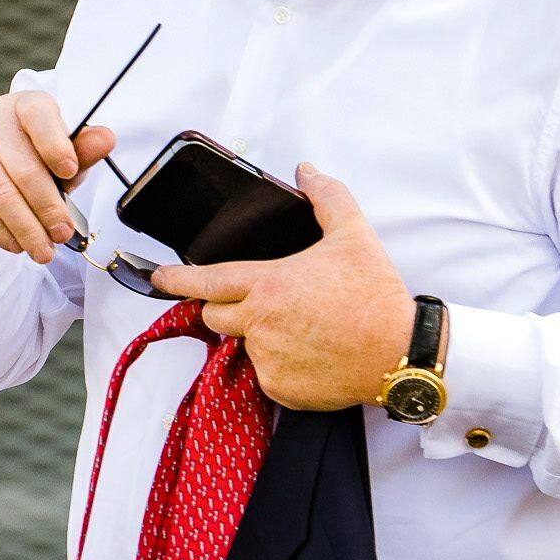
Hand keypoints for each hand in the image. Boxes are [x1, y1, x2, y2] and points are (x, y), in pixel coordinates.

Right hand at [0, 91, 116, 262]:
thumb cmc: (24, 163)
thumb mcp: (59, 160)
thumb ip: (81, 153)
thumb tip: (106, 139)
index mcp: (26, 106)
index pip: (39, 115)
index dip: (55, 143)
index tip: (69, 172)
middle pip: (23, 167)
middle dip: (47, 207)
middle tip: (62, 234)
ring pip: (0, 192)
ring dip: (26, 227)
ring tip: (43, 250)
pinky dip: (0, 230)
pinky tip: (16, 244)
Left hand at [145, 164, 416, 410]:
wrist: (401, 354)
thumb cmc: (375, 296)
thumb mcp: (354, 235)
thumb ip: (326, 197)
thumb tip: (307, 171)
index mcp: (268, 285)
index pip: (205, 281)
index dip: (175, 280)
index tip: (157, 278)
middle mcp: (259, 324)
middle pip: (215, 315)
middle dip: (226, 307)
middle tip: (264, 302)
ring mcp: (267, 359)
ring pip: (244, 345)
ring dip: (261, 335)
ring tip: (303, 327)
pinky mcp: (280, 388)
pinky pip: (267, 374)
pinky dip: (282, 365)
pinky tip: (313, 353)